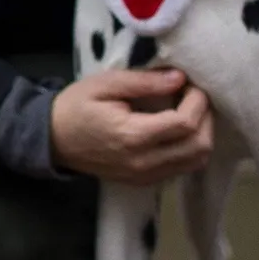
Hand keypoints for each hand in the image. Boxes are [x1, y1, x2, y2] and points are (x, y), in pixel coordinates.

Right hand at [50, 67, 213, 184]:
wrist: (53, 139)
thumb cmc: (77, 105)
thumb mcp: (106, 84)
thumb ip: (144, 82)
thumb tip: (180, 77)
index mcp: (133, 136)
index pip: (185, 124)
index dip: (197, 101)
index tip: (191, 82)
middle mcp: (144, 163)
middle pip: (198, 147)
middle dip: (206, 118)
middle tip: (194, 94)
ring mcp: (145, 176)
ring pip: (195, 162)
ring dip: (202, 134)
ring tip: (189, 109)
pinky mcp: (144, 181)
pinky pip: (181, 168)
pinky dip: (190, 148)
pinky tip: (179, 127)